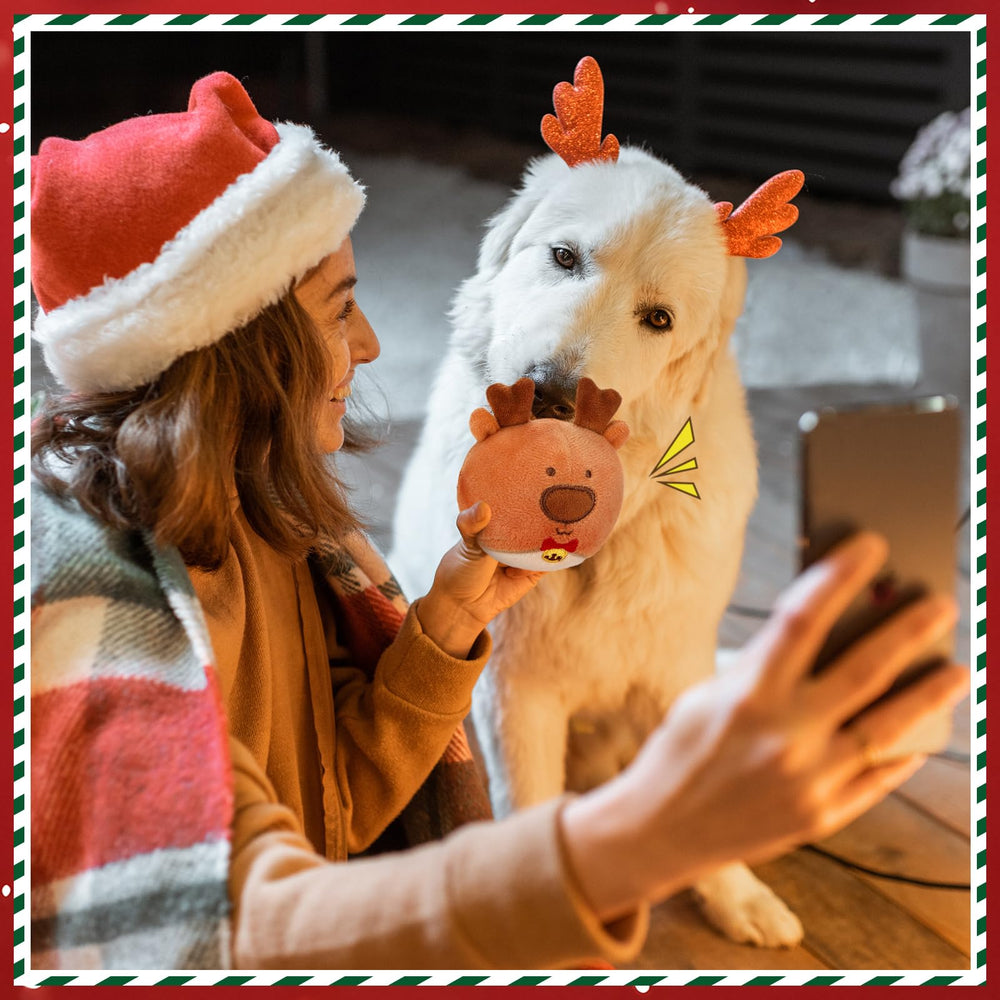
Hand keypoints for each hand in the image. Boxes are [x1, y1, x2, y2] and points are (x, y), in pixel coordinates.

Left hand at [416, 502, 543, 657]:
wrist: (464, 606)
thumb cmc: (460, 570)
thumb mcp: (466, 543)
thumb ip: (472, 524)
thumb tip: (483, 507)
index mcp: (499, 522)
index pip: (519, 504)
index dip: (529, 494)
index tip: (540, 481)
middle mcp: (515, 535)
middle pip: (537, 521)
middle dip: (547, 513)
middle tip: (557, 500)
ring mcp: (526, 553)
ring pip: (547, 540)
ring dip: (553, 535)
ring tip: (557, 526)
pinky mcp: (535, 571)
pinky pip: (551, 562)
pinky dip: (553, 556)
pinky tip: (551, 551)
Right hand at [561, 532, 968, 920]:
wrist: (660, 831)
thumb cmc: (680, 750)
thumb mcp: (706, 695)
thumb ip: (761, 667)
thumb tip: (818, 633)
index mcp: (745, 695)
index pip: (801, 620)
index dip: (838, 577)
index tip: (870, 546)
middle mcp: (783, 736)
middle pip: (862, 671)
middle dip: (907, 631)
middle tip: (940, 603)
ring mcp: (808, 780)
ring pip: (888, 728)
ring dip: (929, 695)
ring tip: (956, 669)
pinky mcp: (822, 817)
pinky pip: (878, 778)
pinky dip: (904, 751)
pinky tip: (926, 731)